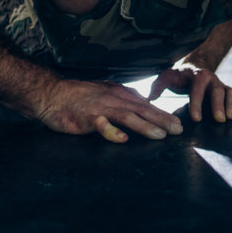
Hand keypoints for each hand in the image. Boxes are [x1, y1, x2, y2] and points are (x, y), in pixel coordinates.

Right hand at [35, 79, 183, 143]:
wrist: (52, 94)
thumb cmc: (79, 97)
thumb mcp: (106, 94)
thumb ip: (124, 100)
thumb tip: (144, 105)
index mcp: (119, 94)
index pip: (146, 104)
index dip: (163, 113)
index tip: (178, 124)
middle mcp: (113, 99)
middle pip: (142, 110)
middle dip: (162, 120)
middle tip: (178, 130)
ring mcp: (101, 108)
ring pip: (127, 116)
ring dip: (145, 126)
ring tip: (160, 135)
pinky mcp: (87, 118)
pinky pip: (101, 125)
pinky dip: (112, 132)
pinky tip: (122, 139)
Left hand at [148, 65, 231, 123]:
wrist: (194, 67)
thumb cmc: (179, 76)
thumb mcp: (167, 77)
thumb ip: (158, 85)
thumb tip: (150, 97)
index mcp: (196, 76)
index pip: (197, 88)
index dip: (197, 103)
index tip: (195, 118)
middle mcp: (212, 79)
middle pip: (218, 90)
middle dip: (219, 104)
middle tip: (219, 119)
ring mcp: (221, 84)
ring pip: (230, 91)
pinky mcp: (228, 90)